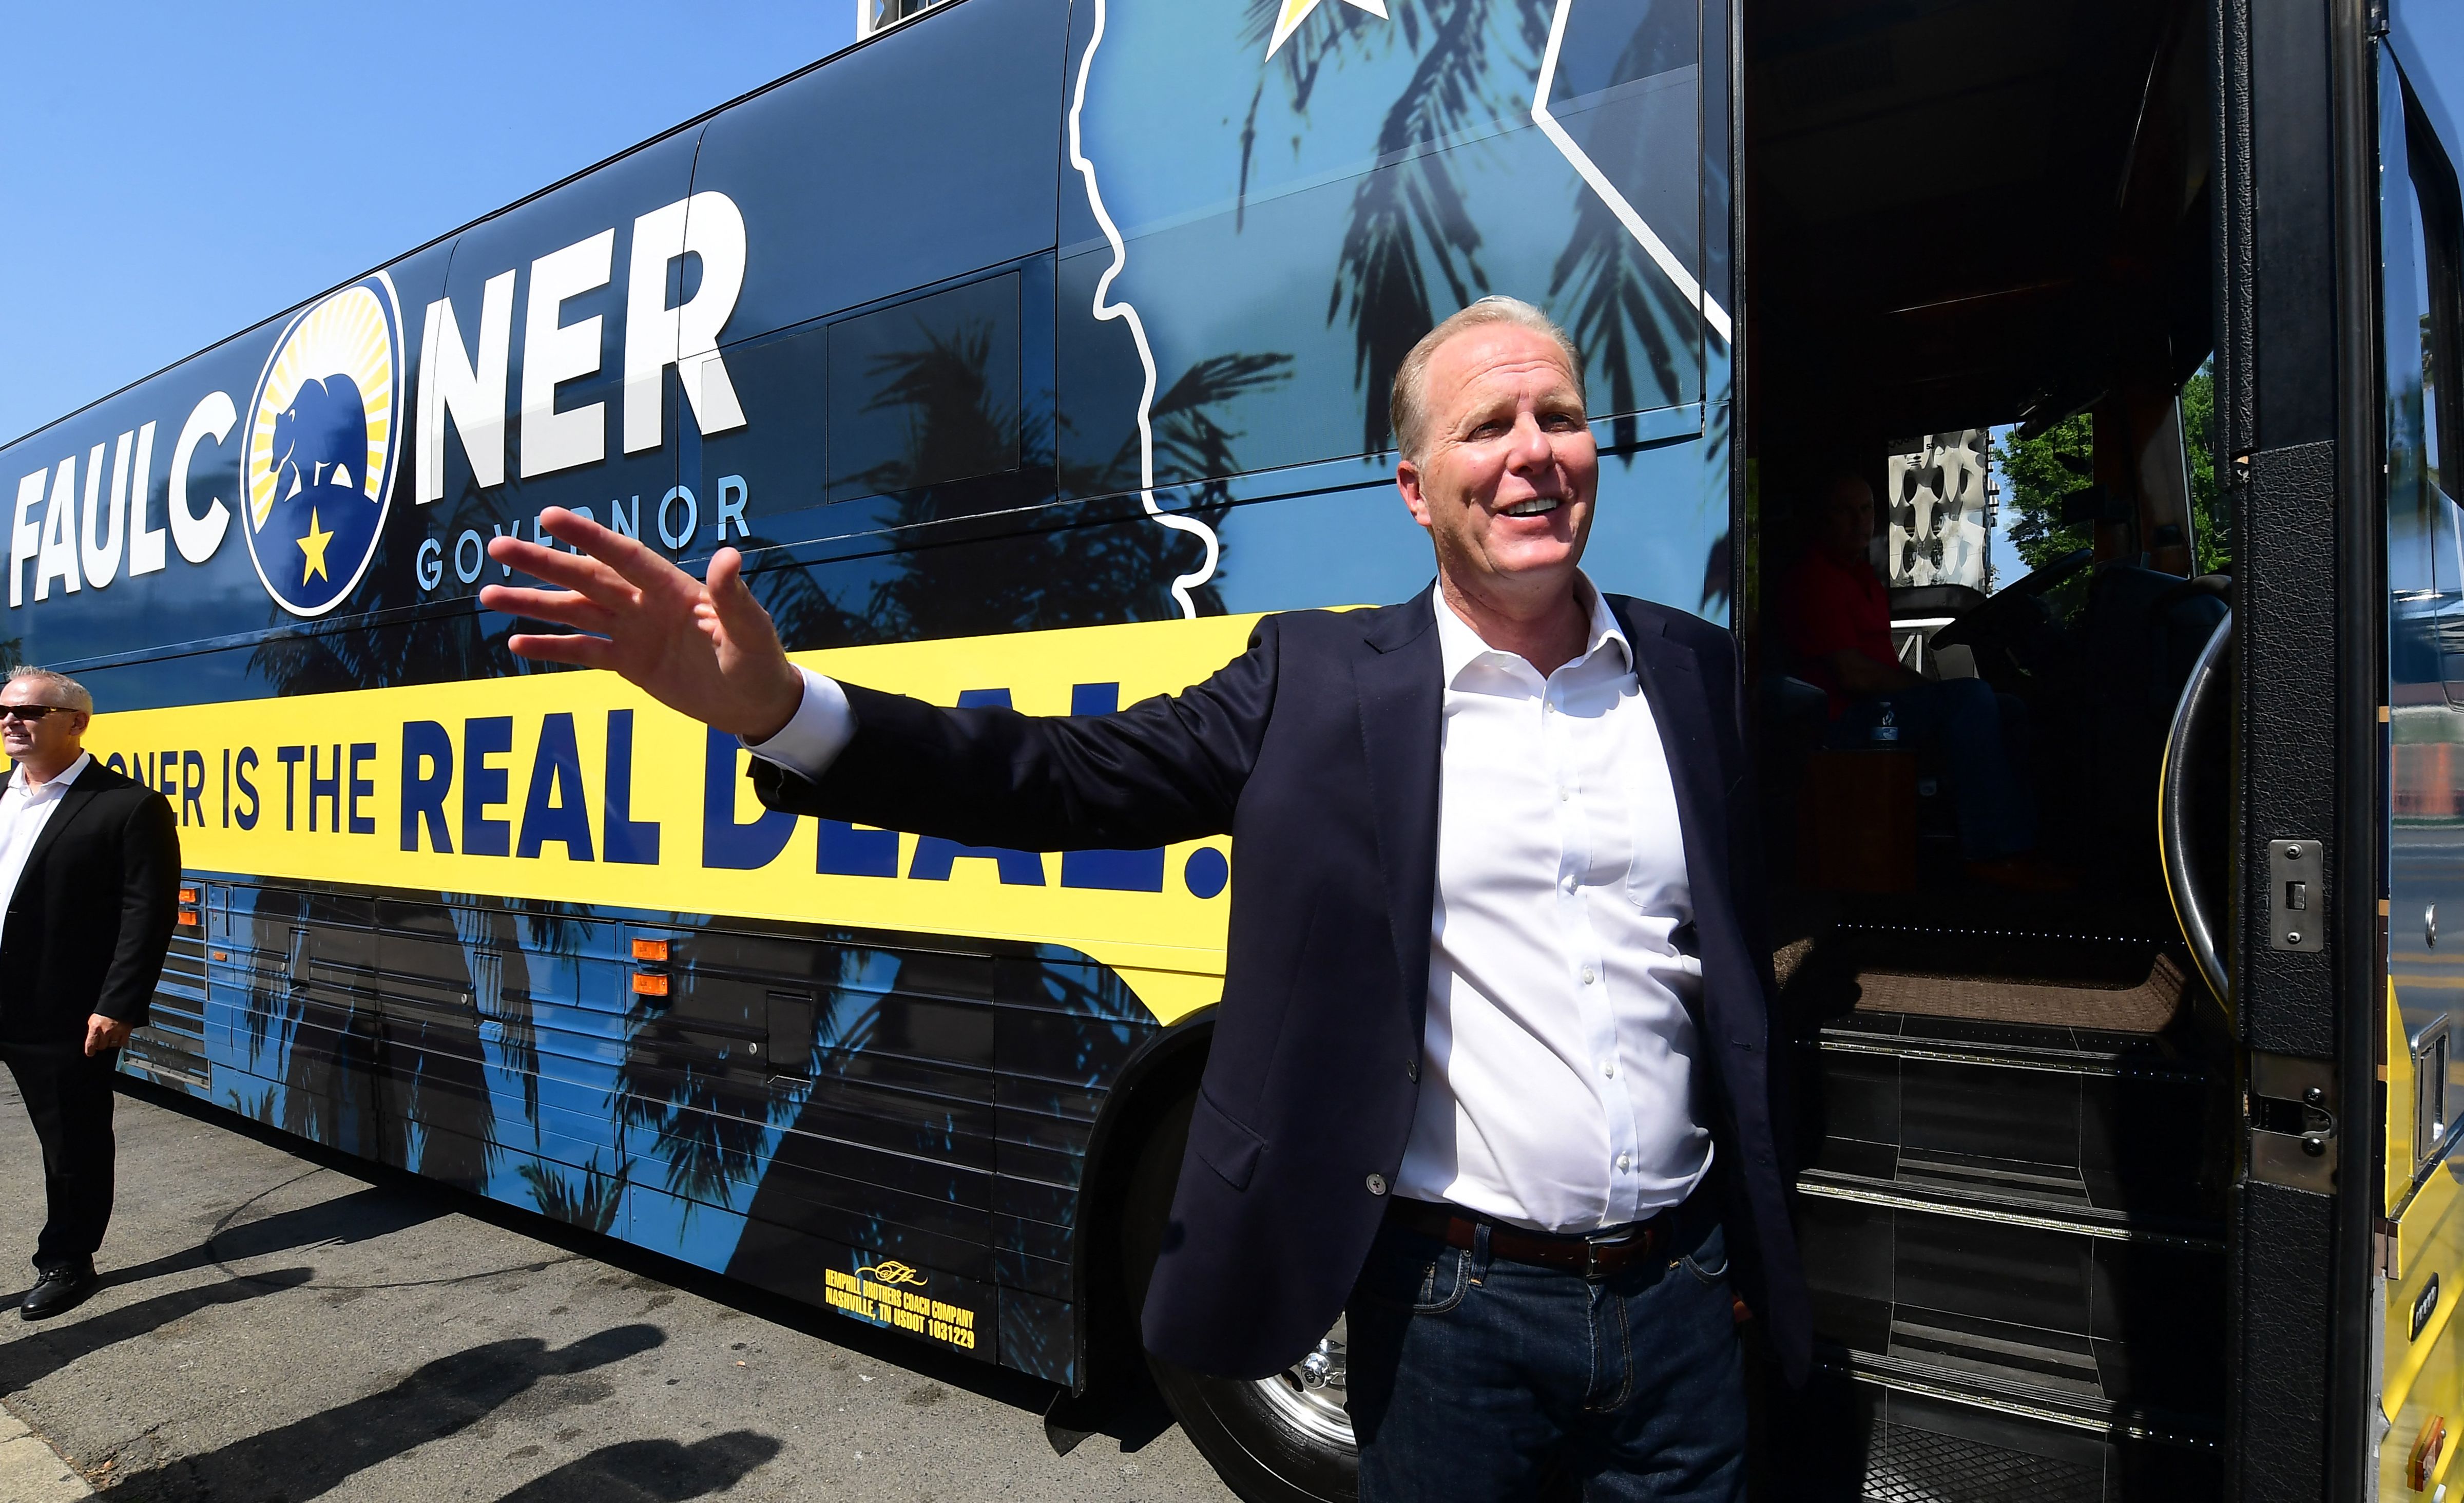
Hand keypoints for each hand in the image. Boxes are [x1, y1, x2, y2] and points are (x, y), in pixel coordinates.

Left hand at [84, 1015, 130, 1056]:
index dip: (90, 1051)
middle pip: (102, 1046)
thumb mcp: (93, 1020)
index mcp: (95, 1028)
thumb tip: (91, 1040)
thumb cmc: (104, 1011)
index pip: (90, 1045)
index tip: (90, 1053)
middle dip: (101, 1044)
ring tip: (110, 1036)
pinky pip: (122, 1042)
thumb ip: (92, 1031)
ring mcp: (117, 1032)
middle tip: (102, 1039)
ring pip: (112, 1045)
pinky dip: (119, 1041)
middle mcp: (106, 1031)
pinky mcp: (126, 1032)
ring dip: (110, 1042)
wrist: (118, 1002)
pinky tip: (117, 1037)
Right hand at [480, 508, 805, 741]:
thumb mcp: (750, 632)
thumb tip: (728, 556)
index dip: (590, 537)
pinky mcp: (628, 663)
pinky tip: (516, 643)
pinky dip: (551, 648)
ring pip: (575, 611)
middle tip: (497, 548)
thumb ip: (733, 597)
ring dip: (534, 603)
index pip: (625, 556)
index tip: (551, 516)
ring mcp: (633, 632)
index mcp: (673, 589)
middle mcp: (646, 604)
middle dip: (543, 563)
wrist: (756, 704)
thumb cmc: (760, 661)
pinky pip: (583, 652)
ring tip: (488, 594)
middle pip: (587, 578)